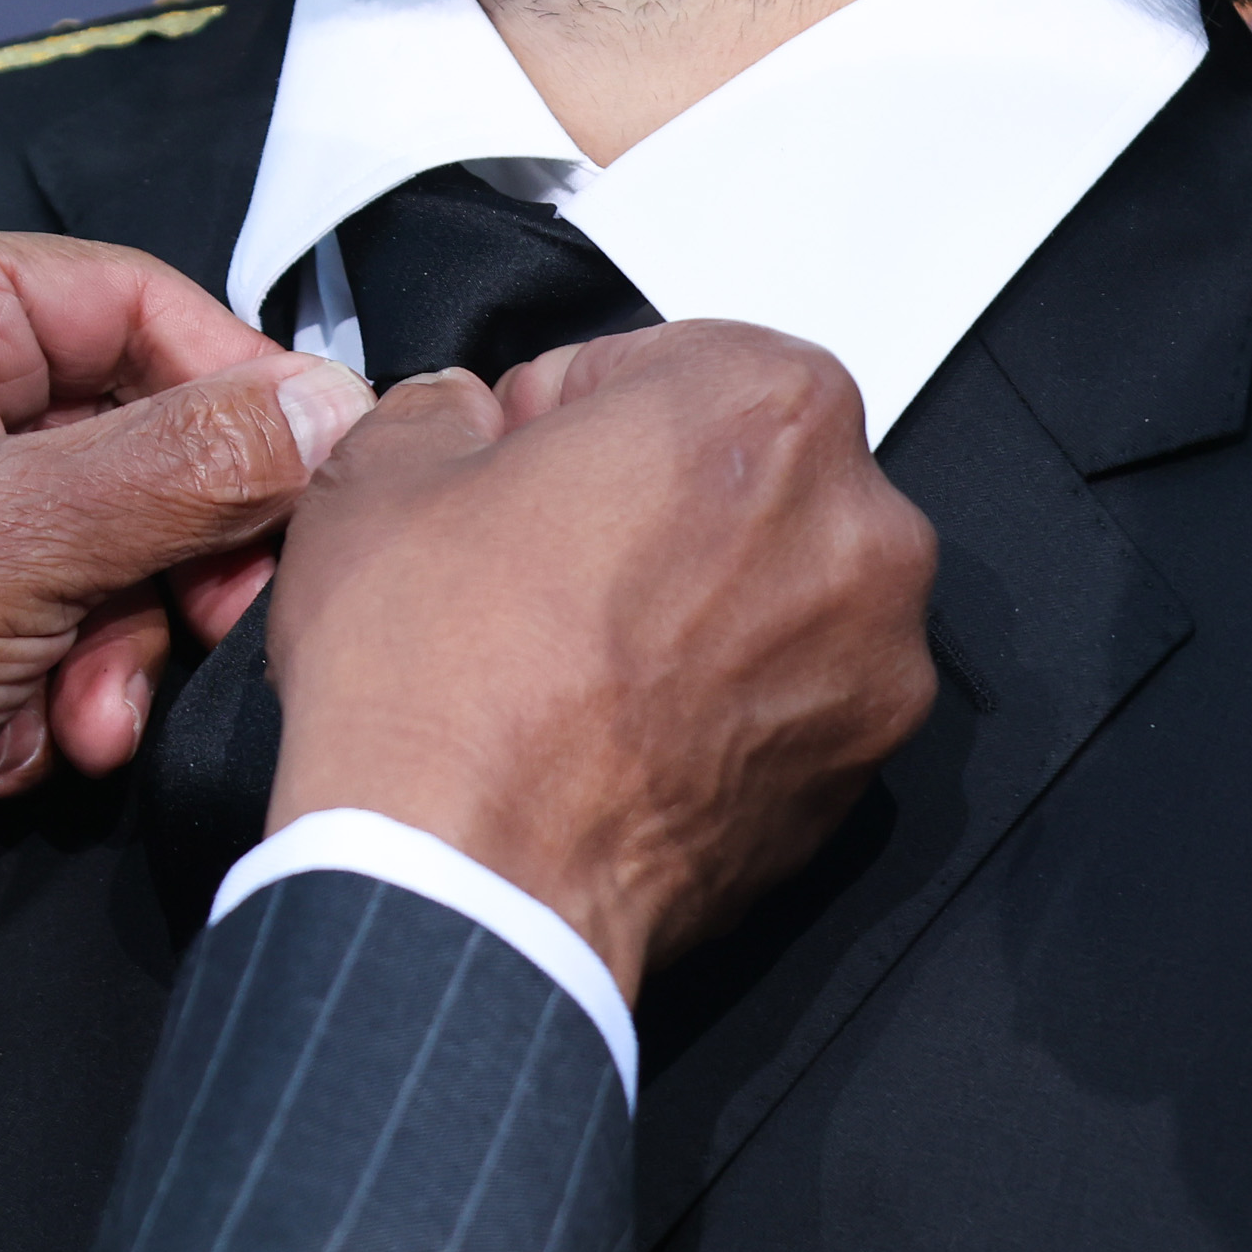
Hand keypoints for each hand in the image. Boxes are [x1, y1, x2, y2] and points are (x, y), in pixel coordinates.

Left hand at [0, 218, 372, 948]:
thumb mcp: (19, 543)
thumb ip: (192, 466)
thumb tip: (340, 407)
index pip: (136, 299)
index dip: (240, 398)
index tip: (322, 487)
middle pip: (136, 425)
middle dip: (168, 557)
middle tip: (215, 629)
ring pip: (113, 532)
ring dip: (116, 644)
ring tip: (78, 723)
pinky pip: (61, 604)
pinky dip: (60, 682)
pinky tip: (14, 745)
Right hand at [263, 322, 933, 997]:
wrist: (459, 889)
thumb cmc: (441, 690)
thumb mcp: (380, 470)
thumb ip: (447, 404)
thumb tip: (463, 417)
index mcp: (764, 406)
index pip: (656, 362)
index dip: (563, 416)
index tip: (521, 466)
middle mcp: (857, 525)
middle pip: (738, 471)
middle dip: (648, 502)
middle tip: (542, 562)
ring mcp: (871, 662)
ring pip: (772, 585)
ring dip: (694, 600)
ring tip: (573, 655)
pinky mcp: (857, 775)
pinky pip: (788, 695)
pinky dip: (722, 699)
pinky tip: (616, 724)